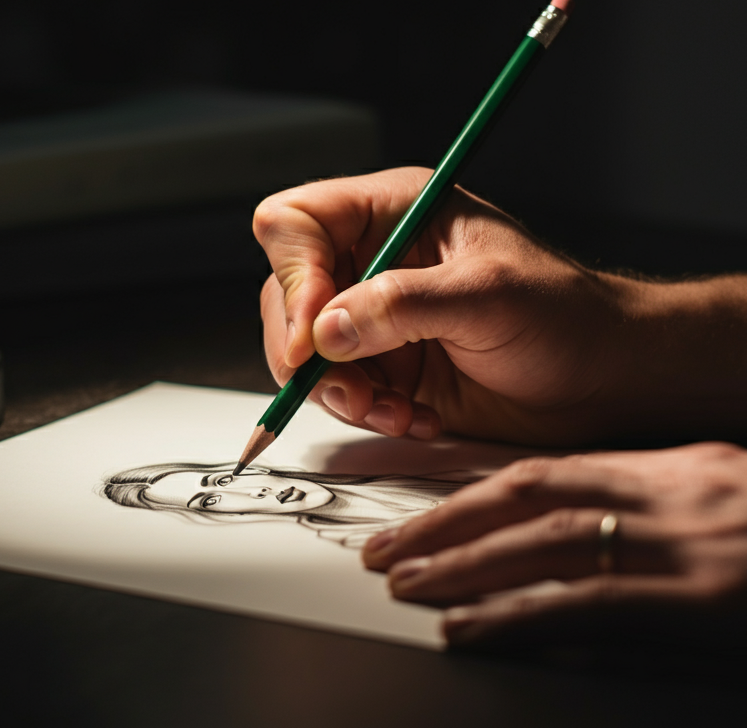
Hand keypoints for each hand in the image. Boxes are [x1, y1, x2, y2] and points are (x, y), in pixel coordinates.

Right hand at [254, 168, 746, 445]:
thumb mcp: (487, 296)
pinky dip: (363, 412)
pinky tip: (411, 417)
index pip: (296, 222)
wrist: (603, 381)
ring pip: (301, 348)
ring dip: (335, 389)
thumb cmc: (565, 317)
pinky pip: (335, 389)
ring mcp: (372, 315)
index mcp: (392, 211)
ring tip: (392, 409)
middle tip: (348, 386)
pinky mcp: (381, 365)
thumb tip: (326, 330)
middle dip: (307, 348)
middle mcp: (371, 258)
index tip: (316, 333)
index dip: (293, 274)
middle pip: (284, 291)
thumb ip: (402, 306)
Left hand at [361, 443, 746, 647]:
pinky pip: (592, 609)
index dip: (475, 489)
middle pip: (531, 498)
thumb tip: (563, 554)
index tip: (422, 506)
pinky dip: (521, 619)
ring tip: (406, 585)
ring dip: (466, 566)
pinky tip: (471, 631)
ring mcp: (693, 550)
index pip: (551, 469)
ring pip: (547, 547)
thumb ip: (650, 519)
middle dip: (448, 523)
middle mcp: (677, 496)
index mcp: (678, 468)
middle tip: (386, 551)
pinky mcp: (710, 608)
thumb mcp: (725, 508)